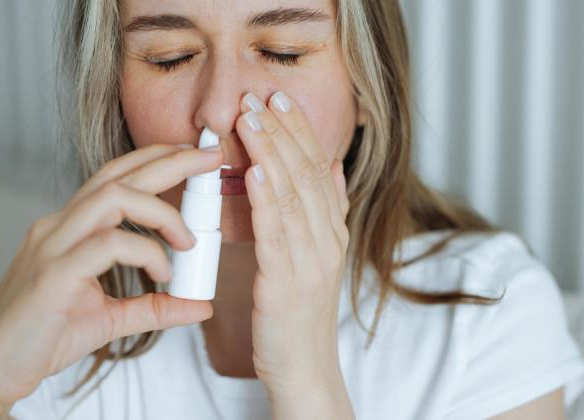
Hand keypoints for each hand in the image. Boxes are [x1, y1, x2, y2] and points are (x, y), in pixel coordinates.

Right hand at [0, 144, 222, 411]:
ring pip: (113, 197)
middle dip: (171, 160)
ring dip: (162, 212)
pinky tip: (162, 274)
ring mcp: (53, 245)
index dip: (156, 160)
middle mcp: (59, 226)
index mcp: (70, 227)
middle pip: (119, 174)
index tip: (196, 157)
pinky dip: (146, 253)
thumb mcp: (112, 318)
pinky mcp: (53, 273)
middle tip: (212, 156)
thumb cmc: (45, 336)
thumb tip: (201, 304)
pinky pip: (109, 244)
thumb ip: (156, 307)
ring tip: (188, 241)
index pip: (115, 177)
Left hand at [235, 91, 350, 393]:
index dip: (301, 132)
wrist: (304, 368)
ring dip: (270, 153)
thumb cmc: (300, 313)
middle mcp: (328, 241)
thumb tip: (331, 167)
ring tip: (250, 120)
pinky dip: (266, 199)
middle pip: (308, 175)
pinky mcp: (287, 284)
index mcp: (333, 232)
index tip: (280, 99)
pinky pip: (277, 234)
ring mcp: (312, 262)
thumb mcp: (318, 257)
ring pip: (293, 197)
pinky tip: (254, 172)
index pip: (320, 170)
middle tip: (260, 97)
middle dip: (283, 132)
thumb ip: (326, 212)